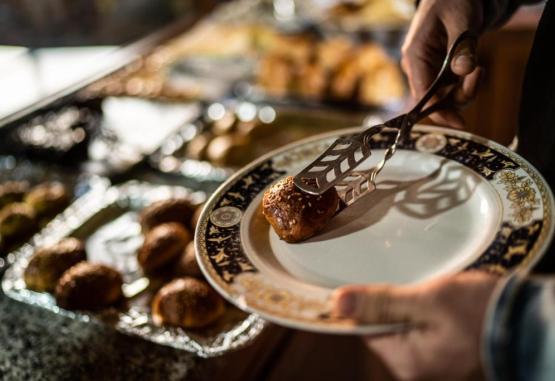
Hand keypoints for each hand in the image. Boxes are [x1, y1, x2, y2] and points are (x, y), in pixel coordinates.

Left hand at [331, 271, 500, 380]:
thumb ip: (381, 303)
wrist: (527, 319)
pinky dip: (420, 310)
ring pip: (400, 324)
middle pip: (381, 327)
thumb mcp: (427, 300)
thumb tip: (337, 303)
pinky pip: (418, 327)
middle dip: (389, 302)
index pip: (365, 329)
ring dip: (406, 303)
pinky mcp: (442, 351)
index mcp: (407, 362)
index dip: (362, 303)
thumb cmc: (479, 310)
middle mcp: (415, 368)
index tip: (360, 281)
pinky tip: (434, 298)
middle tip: (410, 283)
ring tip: (427, 291)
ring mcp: (430, 361)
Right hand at [402, 0, 484, 127]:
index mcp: (414, 56)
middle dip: (460, 95)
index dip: (438, 111)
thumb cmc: (454, 0)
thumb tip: (463, 72)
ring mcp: (428, 71)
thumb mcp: (461, 19)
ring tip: (480, 68)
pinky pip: (452, 89)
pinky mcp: (439, 71)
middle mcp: (417, 68)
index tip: (458, 122)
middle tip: (481, 73)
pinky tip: (476, 68)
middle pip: (436, 99)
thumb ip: (462, 46)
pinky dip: (467, 84)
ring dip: (466, 90)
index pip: (422, 93)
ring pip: (446, 97)